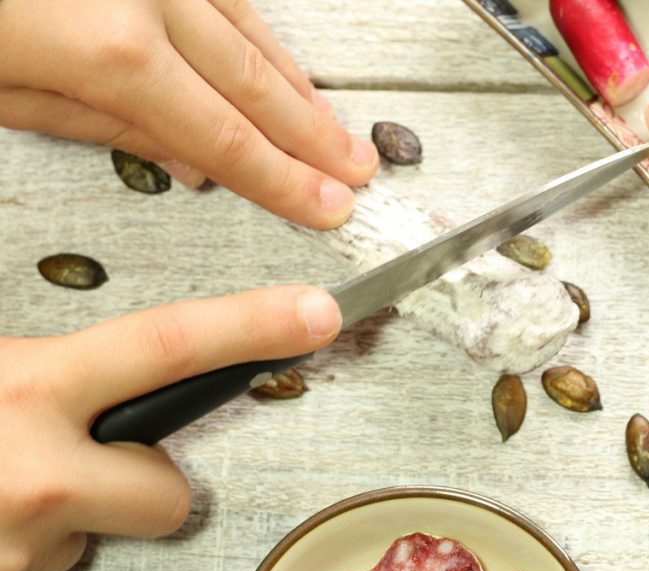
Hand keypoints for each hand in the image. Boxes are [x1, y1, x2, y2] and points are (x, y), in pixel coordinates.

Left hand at [0, 0, 377, 228]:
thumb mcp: (0, 85)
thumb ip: (96, 121)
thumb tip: (184, 159)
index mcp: (108, 46)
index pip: (225, 136)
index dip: (284, 181)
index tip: (327, 208)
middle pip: (253, 81)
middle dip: (310, 135)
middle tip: (355, 172)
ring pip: (248, 26)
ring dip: (296, 83)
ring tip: (330, 126)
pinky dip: (256, 29)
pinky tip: (277, 57)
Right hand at [0, 286, 340, 570]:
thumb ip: (44, 369)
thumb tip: (90, 368)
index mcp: (30, 386)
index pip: (171, 347)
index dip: (253, 327)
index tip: (317, 314)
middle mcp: (37, 469)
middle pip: (169, 491)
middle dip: (151, 484)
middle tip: (83, 465)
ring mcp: (21, 542)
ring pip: (95, 533)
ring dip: (64, 515)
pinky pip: (42, 567)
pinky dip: (19, 545)